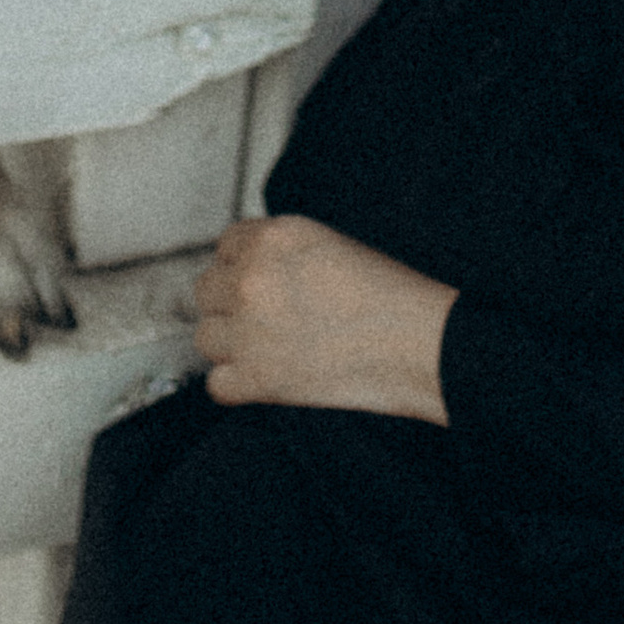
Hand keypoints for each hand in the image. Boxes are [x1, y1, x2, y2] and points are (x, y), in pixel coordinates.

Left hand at [191, 214, 453, 425]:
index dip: (241, 265)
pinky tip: (264, 379)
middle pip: (206, 290)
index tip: (255, 283)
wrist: (418, 344)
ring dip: (230, 345)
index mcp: (275, 237)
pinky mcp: (255, 378)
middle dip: (229, 304)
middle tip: (260, 319)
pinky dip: (238, 386)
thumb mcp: (332, 246)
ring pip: (205, 337)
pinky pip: (217, 384)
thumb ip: (282, 251)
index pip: (226, 244)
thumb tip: (254, 268)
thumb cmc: (392, 297)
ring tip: (265, 350)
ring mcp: (249, 329)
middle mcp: (253, 277)